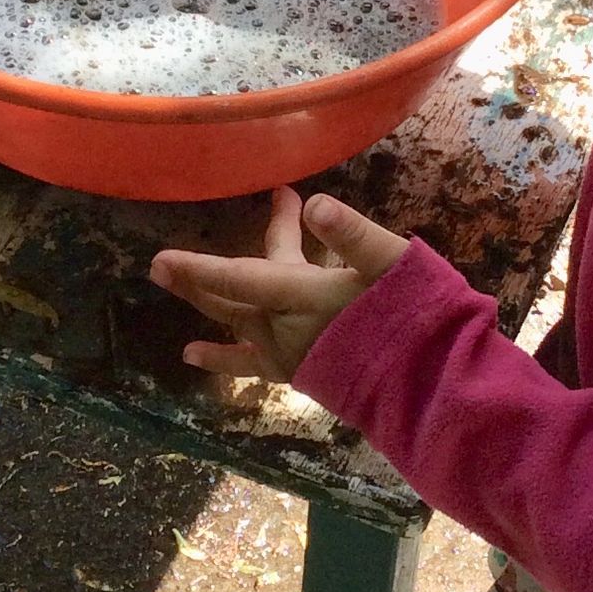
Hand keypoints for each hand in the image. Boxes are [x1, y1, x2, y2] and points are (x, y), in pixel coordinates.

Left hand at [149, 186, 408, 383]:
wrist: (431, 387)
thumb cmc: (417, 318)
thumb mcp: (394, 265)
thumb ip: (354, 234)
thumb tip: (316, 204)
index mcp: (303, 296)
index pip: (239, 278)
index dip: (199, 267)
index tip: (160, 259)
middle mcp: (285, 328)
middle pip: (232, 296)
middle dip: (201, 277)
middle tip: (160, 265)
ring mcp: (290, 352)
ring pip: (239, 322)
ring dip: (211, 305)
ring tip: (173, 295)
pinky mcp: (300, 371)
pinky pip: (249, 362)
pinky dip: (222, 357)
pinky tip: (194, 355)